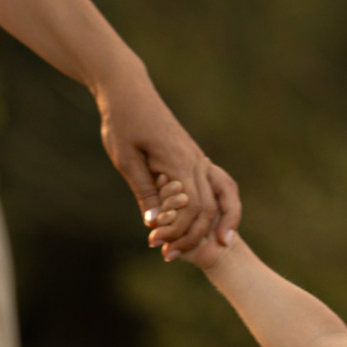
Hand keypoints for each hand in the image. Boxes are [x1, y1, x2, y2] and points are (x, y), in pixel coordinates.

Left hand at [94, 67, 240, 258]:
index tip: (156, 243)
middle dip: (193, 237)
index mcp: (179, 161)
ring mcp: (199, 158)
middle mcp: (196, 161)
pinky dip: (218, 208)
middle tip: (168, 255)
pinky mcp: (196, 158)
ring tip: (211, 247)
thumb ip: (144, 191)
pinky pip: (217, 186)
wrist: (130, 91)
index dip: (177, 231)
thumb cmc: (123, 122)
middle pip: (209, 208)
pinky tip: (206, 223)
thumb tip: (154, 223)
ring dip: (218, 224)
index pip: (191, 207)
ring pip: (223, 197)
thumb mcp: (126, 160)